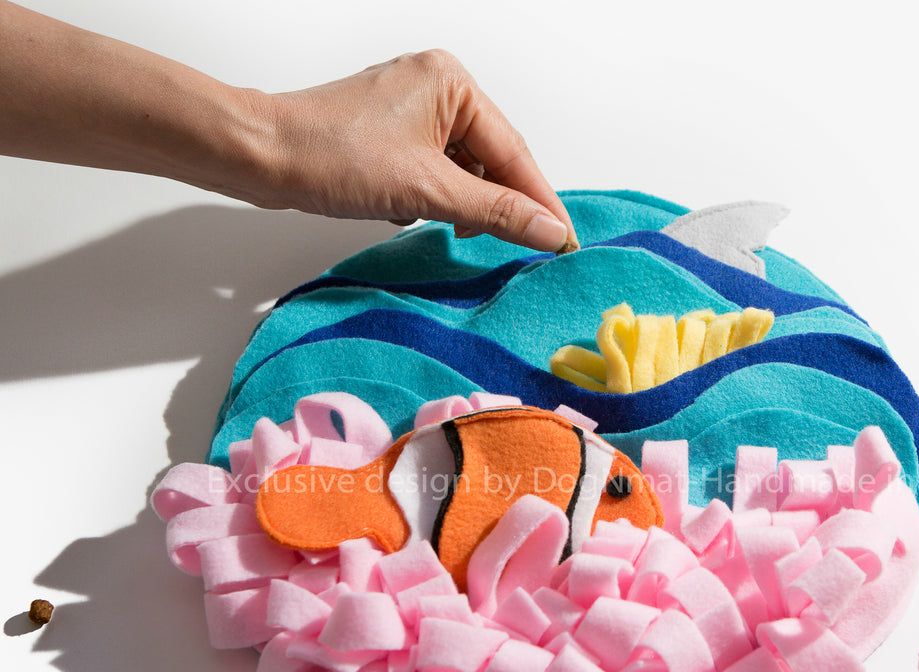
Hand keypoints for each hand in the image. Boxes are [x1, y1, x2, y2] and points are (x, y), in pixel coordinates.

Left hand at [254, 50, 575, 250]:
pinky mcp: (391, 134)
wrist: (261, 156)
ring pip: (464, 169)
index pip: (514, 152)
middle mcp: (437, 87)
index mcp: (452, 83)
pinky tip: (421, 215)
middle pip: (492, 159)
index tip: (562, 240)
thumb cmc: (331, 156)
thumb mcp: (427, 190)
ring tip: (459, 232)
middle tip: (521, 247)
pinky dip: (437, 198)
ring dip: (464, 205)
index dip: (539, 201)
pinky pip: (436, 170)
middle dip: (498, 204)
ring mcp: (412, 109)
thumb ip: (494, 212)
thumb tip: (547, 231)